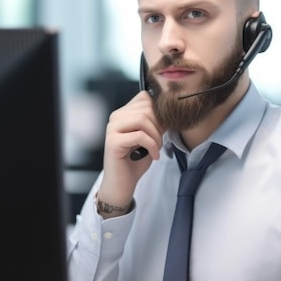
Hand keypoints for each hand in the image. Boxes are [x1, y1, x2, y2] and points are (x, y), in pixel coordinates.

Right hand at [97, 90, 164, 217]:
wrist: (122, 184)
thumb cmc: (136, 161)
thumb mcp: (150, 137)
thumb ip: (155, 122)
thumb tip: (168, 111)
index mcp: (123, 113)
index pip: (144, 97)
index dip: (158, 111)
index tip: (163, 129)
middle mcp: (115, 117)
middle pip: (145, 107)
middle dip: (159, 125)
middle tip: (160, 142)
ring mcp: (112, 129)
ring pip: (142, 119)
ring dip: (156, 136)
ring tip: (157, 148)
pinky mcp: (113, 142)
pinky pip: (139, 136)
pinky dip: (152, 146)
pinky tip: (154, 156)